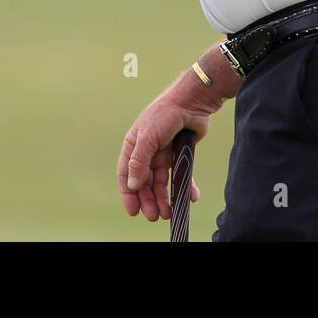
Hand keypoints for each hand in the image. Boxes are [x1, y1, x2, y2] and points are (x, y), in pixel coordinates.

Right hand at [117, 86, 212, 221]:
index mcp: (134, 145)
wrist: (192, 101)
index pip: (125, 174)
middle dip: (149, 200)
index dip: (128, 193)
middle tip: (154, 216)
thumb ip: (139, 162)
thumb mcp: (148, 138)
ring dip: (165, 198)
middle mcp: (147, 151)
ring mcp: (164, 153)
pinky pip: (181, 174)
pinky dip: (185, 186)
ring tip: (169, 213)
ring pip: (162, 182)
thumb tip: (132, 185)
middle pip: (145, 182)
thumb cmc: (165, 114)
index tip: (133, 211)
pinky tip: (190, 197)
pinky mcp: (180, 153)